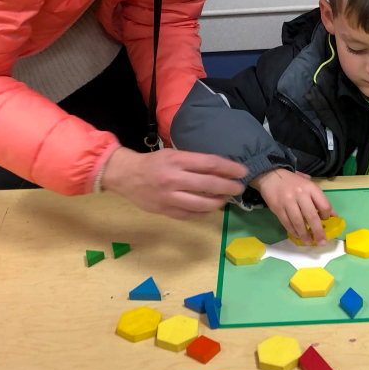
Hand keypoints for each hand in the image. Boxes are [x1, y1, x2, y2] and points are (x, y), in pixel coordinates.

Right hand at [101, 147, 246, 220]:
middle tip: (239, 187)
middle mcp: (174, 178)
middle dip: (228, 186)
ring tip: (225, 199)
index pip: (209, 163)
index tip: (242, 171)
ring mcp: (169, 196)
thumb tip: (219, 169)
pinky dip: (202, 213)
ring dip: (217, 202)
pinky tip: (209, 209)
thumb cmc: (153, 162)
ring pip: (200, 204)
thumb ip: (193, 162)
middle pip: (208, 184)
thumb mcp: (173, 154)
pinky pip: (189, 215)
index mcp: (177, 160)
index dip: (228, 168)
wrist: (126, 175)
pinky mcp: (164, 210)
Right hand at [251, 169, 334, 244]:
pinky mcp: (277, 208)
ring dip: (304, 235)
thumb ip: (320, 200)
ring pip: (299, 223)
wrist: (270, 175)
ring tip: (308, 242)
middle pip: (312, 217)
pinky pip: (287, 223)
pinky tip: (297, 235)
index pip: (324, 205)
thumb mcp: (308, 186)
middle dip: (318, 232)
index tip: (325, 221)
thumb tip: (333, 215)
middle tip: (322, 242)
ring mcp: (288, 201)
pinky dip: (293, 231)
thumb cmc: (293, 182)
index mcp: (310, 187)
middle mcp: (300, 194)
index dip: (327, 216)